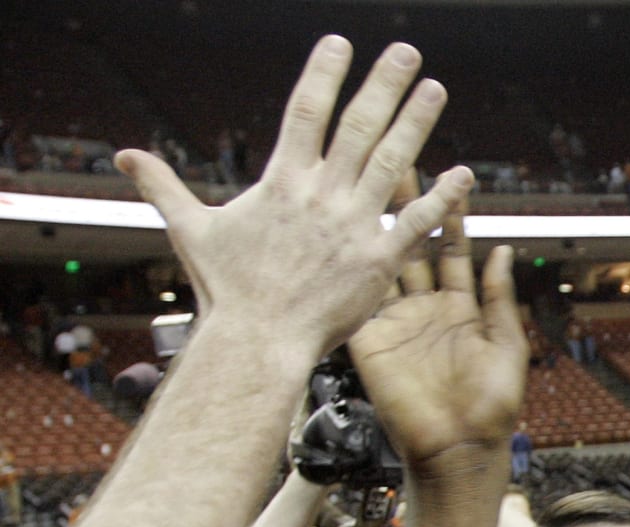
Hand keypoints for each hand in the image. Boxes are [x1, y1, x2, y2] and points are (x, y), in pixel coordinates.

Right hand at [115, 37, 470, 359]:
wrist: (257, 340)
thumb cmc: (225, 291)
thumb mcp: (190, 230)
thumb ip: (163, 186)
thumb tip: (124, 157)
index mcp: (281, 182)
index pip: (305, 112)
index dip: (324, 73)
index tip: (340, 42)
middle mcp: (320, 195)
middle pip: (356, 126)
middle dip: (383, 85)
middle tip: (407, 51)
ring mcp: (351, 225)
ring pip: (391, 163)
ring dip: (415, 123)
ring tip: (435, 89)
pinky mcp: (376, 260)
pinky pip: (415, 222)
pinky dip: (441, 198)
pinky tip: (464, 174)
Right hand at [349, 173, 528, 475]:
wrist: (457, 449)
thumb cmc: (492, 407)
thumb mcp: (507, 345)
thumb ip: (500, 297)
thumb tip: (503, 249)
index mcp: (460, 309)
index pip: (451, 251)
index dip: (451, 215)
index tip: (450, 177)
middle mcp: (424, 311)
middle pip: (412, 247)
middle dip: (405, 206)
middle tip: (394, 164)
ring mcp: (394, 323)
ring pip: (382, 264)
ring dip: (374, 226)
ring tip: (363, 184)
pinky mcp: (368, 341)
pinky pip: (358, 300)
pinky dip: (350, 270)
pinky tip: (341, 234)